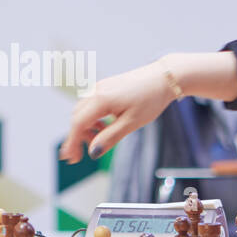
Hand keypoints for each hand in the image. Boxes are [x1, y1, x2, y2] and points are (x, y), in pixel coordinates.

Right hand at [60, 60, 176, 163]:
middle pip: (77, 117)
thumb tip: (93, 152)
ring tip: (101, 138)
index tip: (72, 159)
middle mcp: (96, 90)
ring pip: (82, 110)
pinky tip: (104, 126)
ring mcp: (100, 87)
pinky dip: (92, 118)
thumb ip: (110, 137)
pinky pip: (91, 104)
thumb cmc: (151, 99)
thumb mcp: (131, 123)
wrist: (164, 78)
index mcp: (101, 99)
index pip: (78, 123)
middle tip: (85, 153)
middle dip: (78, 136)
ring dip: (86, 127)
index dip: (72, 142)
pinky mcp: (105, 86)